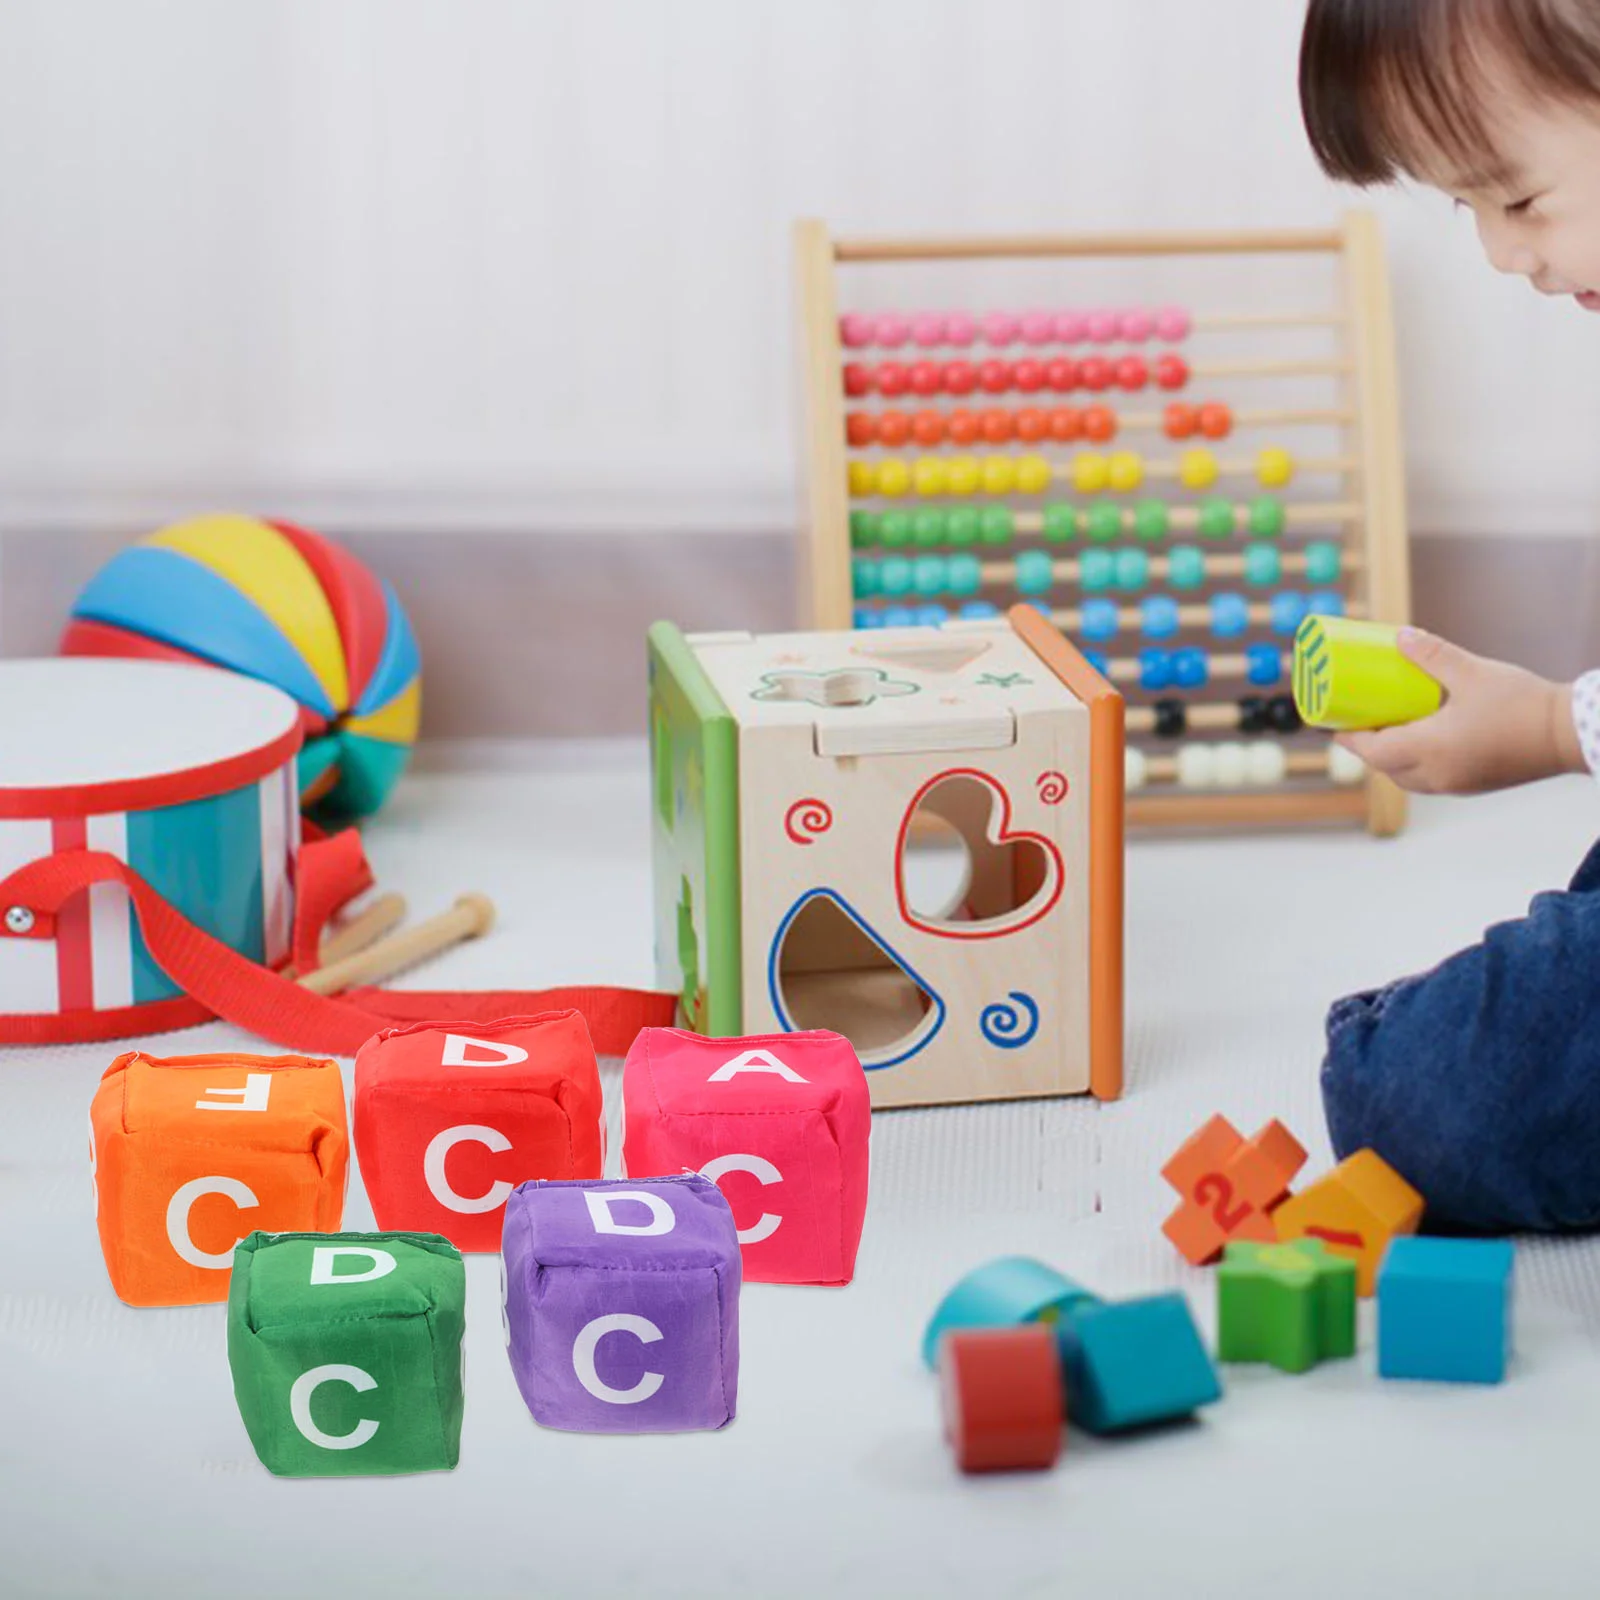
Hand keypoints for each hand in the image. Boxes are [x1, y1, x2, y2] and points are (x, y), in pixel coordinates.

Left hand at [1335, 629, 1584, 794]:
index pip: (1372, 751)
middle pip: (1385, 767)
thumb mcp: (1472, 672)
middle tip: (1359, 721)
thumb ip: (1433, 655)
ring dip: (1391, 758)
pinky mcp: (1474, 785)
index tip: (1332, 724)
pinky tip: (1422, 742)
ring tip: (1388, 729)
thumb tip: (1399, 636)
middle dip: (1367, 748)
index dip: (1348, 738)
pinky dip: (1415, 764)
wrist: (1570, 734)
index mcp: (1430, 749)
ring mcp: (1456, 784)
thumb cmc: (1521, 703)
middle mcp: (1437, 774)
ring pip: (1407, 777)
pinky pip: (1430, 778)